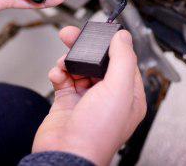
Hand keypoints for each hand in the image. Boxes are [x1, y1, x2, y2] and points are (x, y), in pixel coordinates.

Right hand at [32, 26, 145, 165]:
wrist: (64, 153)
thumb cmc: (96, 134)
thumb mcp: (118, 89)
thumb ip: (122, 59)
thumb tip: (123, 37)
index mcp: (129, 96)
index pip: (123, 61)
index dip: (111, 45)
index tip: (101, 31)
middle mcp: (108, 97)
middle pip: (97, 62)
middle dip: (84, 48)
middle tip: (71, 35)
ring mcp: (86, 99)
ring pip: (78, 68)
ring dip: (69, 61)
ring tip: (63, 62)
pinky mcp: (66, 102)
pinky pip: (63, 78)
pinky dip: (58, 73)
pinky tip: (57, 74)